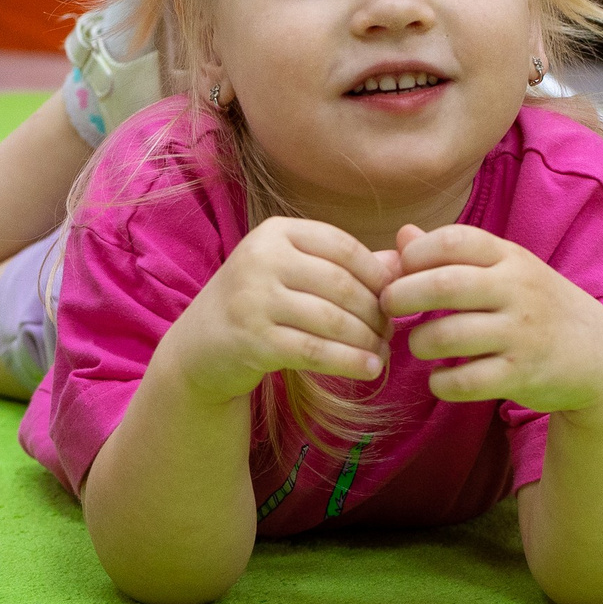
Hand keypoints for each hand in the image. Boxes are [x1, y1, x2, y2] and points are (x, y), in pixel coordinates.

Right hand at [167, 217, 392, 401]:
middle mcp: (260, 259)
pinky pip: (315, 351)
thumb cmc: (259, 305)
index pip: (343, 247)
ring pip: (332, 320)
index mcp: (275, 232)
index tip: (396, 299)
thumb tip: (403, 263)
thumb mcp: (296, 275)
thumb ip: (346, 266)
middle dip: (375, 313)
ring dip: (366, 341)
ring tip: (383, 354)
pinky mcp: (252, 340)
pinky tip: (370, 370)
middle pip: (341, 285)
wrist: (199, 349)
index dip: (378, 275)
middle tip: (391, 333)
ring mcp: (252, 299)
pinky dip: (349, 362)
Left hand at [380, 224, 602, 413]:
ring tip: (420, 345)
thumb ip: (453, 255)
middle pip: (445, 285)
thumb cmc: (537, 306)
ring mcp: (521, 334)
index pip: (453, 240)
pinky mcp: (521, 374)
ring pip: (448, 335)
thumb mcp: (505, 270)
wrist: (599, 355)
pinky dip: (441, 382)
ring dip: (419, 342)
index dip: (415, 254)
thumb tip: (403, 235)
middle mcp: (517, 291)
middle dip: (402, 296)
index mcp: (510, 258)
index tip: (401, 271)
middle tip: (390, 307)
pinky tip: (440, 378)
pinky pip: (465, 381)